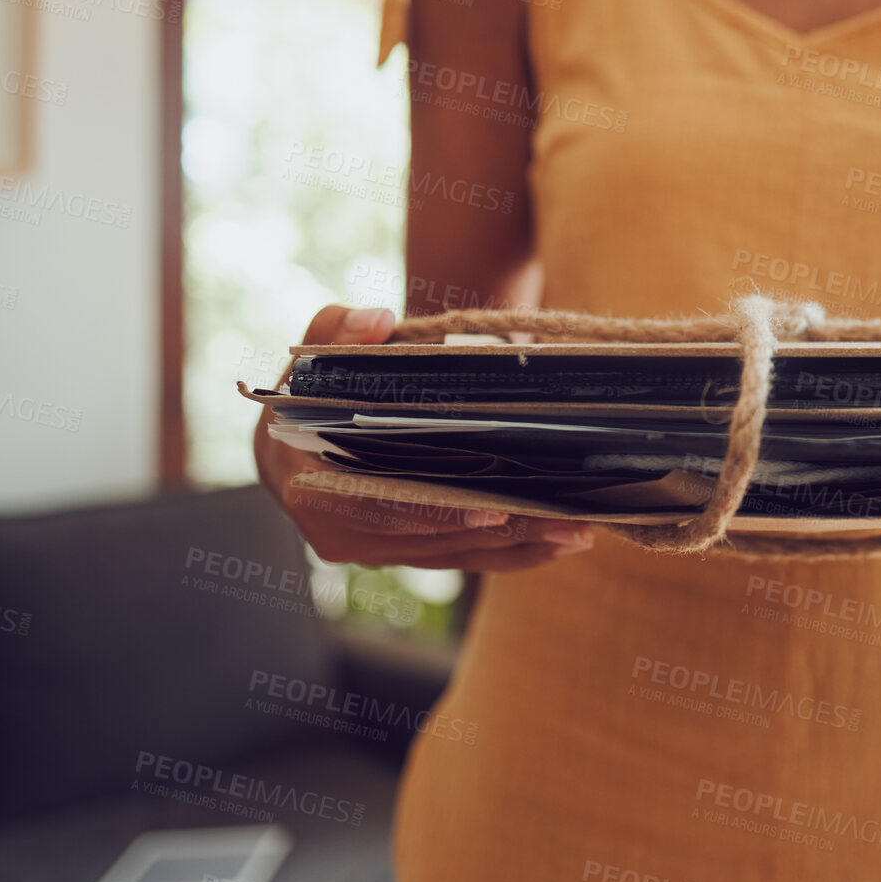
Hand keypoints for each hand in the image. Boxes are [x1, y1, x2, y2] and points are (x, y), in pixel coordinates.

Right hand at [253, 304, 595, 570]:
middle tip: (564, 522)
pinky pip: (463, 560)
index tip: (494, 510)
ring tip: (578, 533)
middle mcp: (342, 531)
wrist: (302, 433)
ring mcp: (376, 549)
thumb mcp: (314, 356)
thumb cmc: (309, 392)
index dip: (437, 512)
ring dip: (520, 546)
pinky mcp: (406, 553)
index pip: (380, 507)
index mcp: (311, 488)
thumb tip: (376, 322)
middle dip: (503, 532)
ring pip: (456, 555)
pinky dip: (512, 554)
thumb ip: (336, 334)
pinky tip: (561, 543)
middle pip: (433, 538)